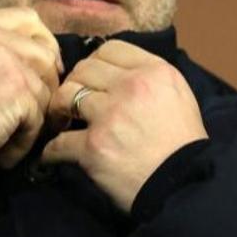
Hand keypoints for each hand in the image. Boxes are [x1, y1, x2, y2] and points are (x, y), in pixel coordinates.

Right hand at [0, 7, 62, 168]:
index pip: (27, 19)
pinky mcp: (17, 88)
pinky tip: (4, 152)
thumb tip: (38, 57)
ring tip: (9, 136)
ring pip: (47, 84)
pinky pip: (40, 115)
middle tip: (34, 110)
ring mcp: (4, 58)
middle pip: (44, 50)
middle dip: (46, 82)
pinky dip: (25, 140)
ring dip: (35, 115)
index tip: (42, 70)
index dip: (41, 44)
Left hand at [42, 40, 207, 210]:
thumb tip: (117, 72)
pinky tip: (53, 156)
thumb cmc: (183, 146)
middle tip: (72, 102)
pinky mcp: (93, 146)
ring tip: (60, 122)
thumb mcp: (178, 96)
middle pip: (84, 69)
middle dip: (74, 84)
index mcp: (155, 71)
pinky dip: (51, 152)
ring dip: (58, 109)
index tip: (92, 80)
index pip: (110, 49)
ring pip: (65, 96)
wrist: (185, 187)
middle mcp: (131, 86)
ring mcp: (110, 116)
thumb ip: (150, 78)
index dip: (96, 63)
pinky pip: (57, 142)